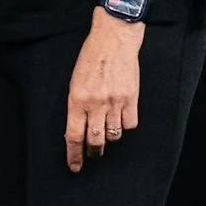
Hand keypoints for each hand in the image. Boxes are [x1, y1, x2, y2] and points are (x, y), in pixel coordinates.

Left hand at [65, 11, 141, 170]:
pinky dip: (124, 127)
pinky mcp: (131, 98)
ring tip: (106, 138)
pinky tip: (120, 122)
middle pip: (95, 141)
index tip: (74, 166)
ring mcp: (115, 102)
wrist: (114, 39)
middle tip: (92, 155)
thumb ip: (76, 105)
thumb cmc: (91, 57)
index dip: (74, 155)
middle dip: (93, 152)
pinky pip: (129, 125)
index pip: (74, 135)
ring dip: (109, 140)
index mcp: (77, 98)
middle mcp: (96, 103)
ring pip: (113, 135)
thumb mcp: (75, 80)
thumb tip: (78, 128)